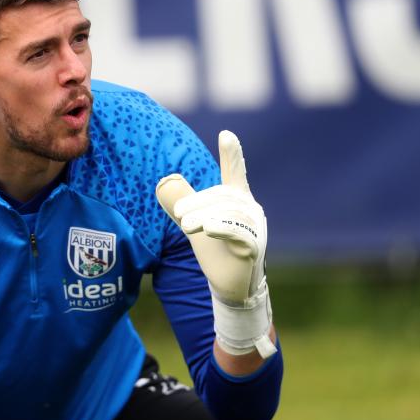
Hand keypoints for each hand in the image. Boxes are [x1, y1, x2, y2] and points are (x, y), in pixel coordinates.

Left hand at [156, 130, 275, 357]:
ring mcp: (255, 228)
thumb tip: (164, 181)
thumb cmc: (215, 250)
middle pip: (222, 196)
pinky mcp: (254, 247)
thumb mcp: (193, 222)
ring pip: (228, 212)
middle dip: (198, 202)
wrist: (228, 285)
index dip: (232, 155)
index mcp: (236, 200)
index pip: (235, 173)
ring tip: (185, 225)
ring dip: (204, 215)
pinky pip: (240, 232)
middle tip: (179, 213)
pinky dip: (223, 227)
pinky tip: (209, 228)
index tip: (226, 134)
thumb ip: (180, 201)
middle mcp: (249, 210)